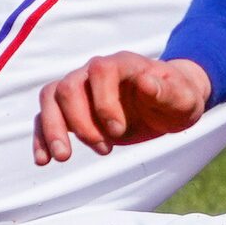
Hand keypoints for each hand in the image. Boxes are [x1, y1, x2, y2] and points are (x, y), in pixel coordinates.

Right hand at [32, 53, 212, 164]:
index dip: (104, 101)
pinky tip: (44, 160)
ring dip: (53, 129)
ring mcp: (82, 89)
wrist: (169, 104)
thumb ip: (167, 90)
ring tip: (64, 157)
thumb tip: (145, 82)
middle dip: (79, 122)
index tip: (119, 131)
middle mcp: (95, 72)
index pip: (100, 70)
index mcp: (124, 64)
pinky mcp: (73, 110)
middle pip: (69, 87)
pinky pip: (46, 117)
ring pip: (51, 98)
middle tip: (104, 149)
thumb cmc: (178, 98)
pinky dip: (41, 138)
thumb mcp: (184, 98)